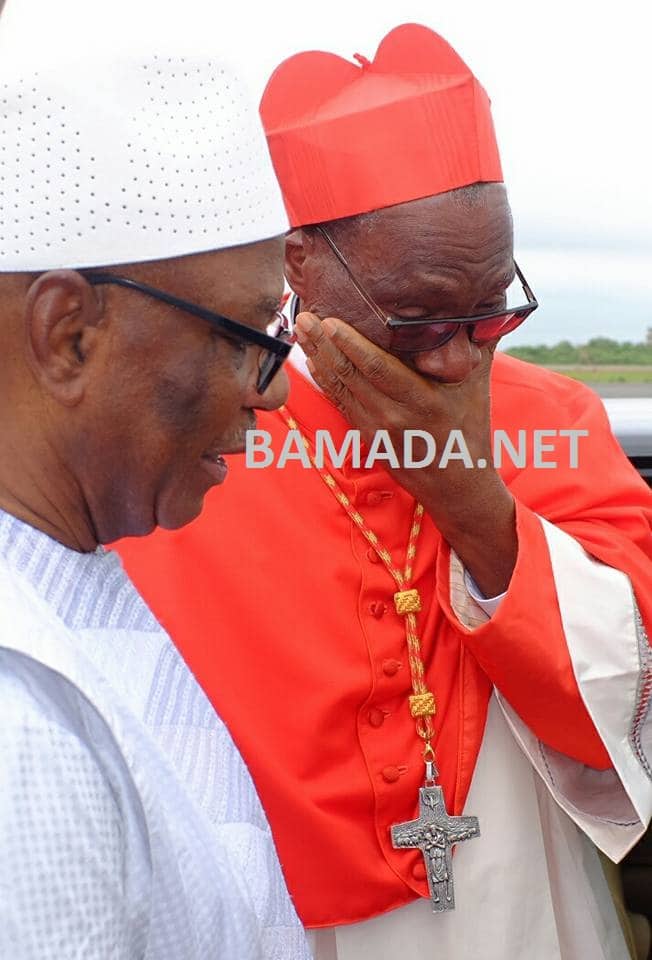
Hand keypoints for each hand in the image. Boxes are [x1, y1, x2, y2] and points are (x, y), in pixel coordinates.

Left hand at [294, 312, 516, 596]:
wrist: (458, 486)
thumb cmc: (469, 430)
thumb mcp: (477, 386)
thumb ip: (475, 346)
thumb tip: (480, 307)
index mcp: (422, 401)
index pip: (378, 369)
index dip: (351, 345)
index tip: (330, 322)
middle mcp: (394, 416)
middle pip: (350, 376)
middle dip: (323, 345)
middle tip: (303, 317)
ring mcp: (377, 429)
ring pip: (340, 389)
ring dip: (318, 359)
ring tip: (301, 332)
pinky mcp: (368, 437)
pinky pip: (341, 403)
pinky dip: (325, 381)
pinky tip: (313, 362)